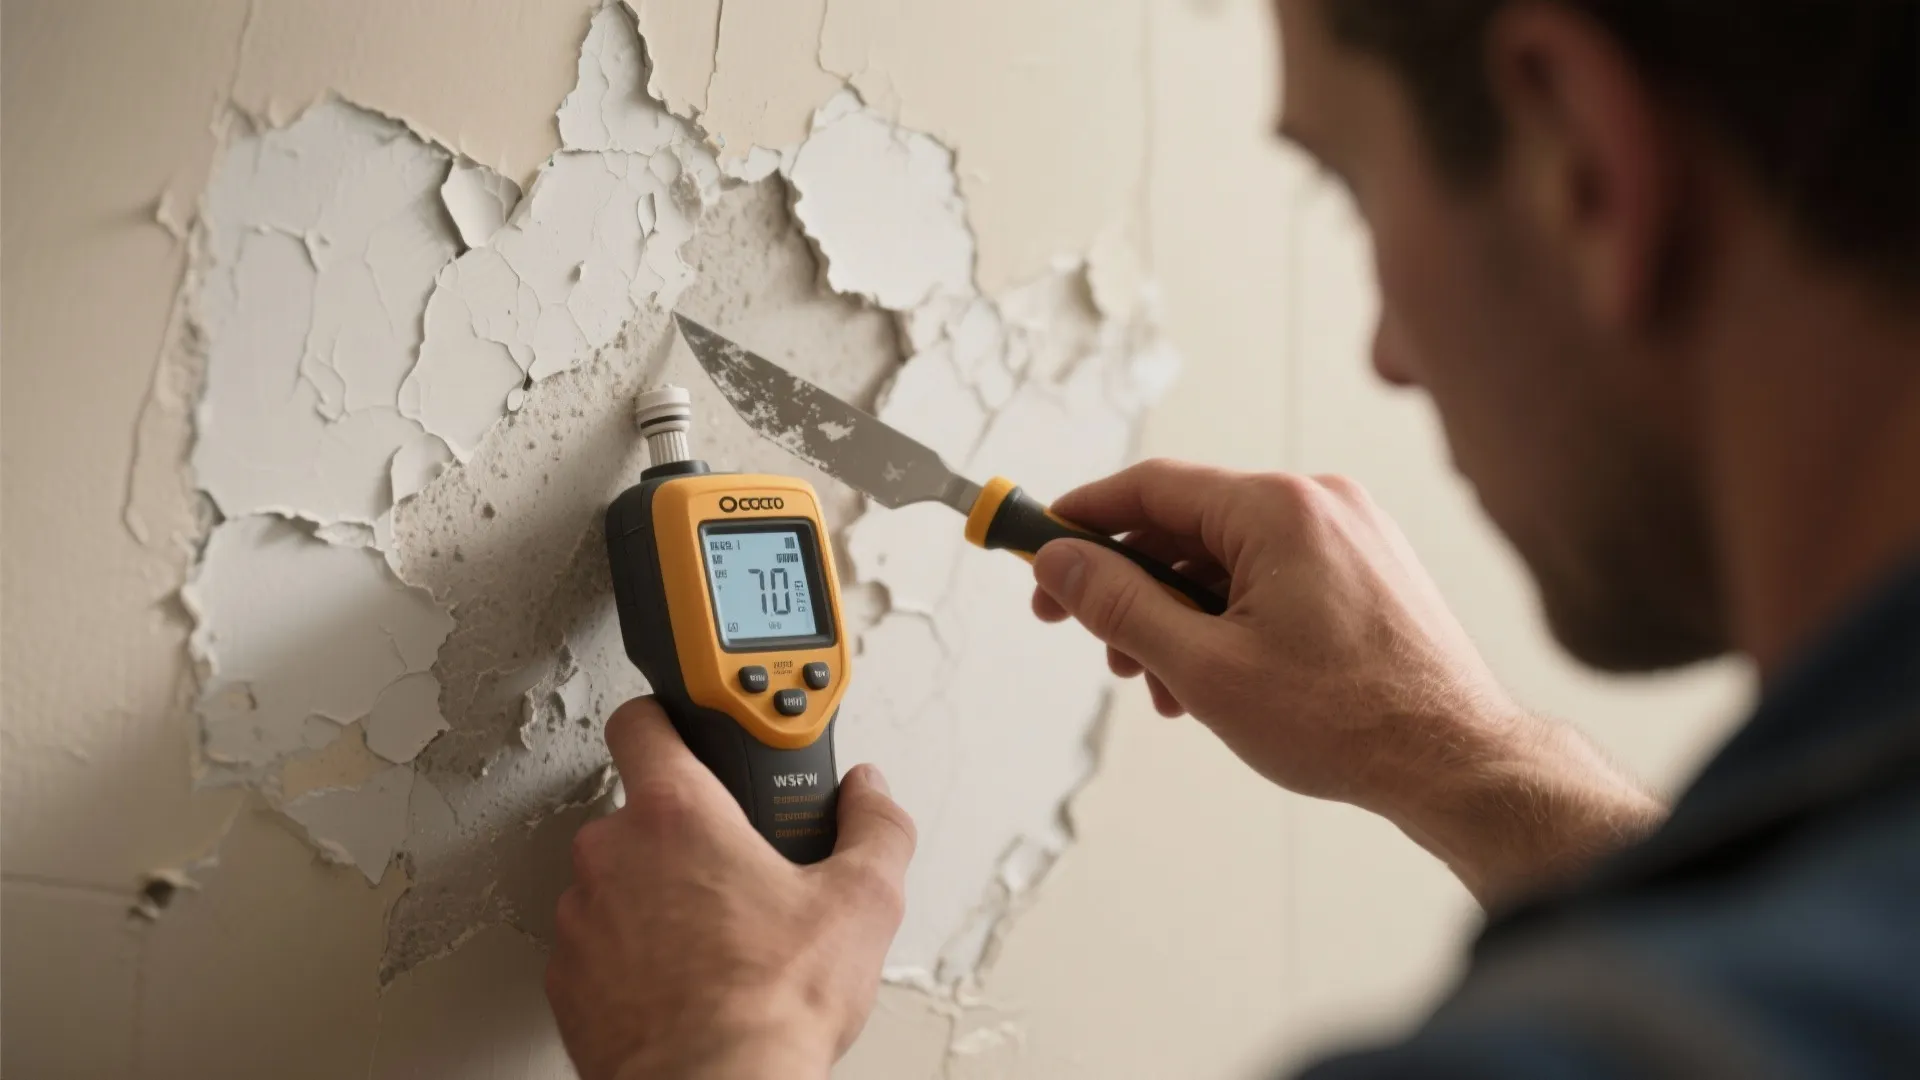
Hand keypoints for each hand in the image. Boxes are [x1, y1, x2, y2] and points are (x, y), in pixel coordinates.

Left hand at [547, 698, 913, 1079]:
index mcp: (676, 813)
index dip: (668, 718)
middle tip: (739, 869)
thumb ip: (875, 825)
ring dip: (655, 896)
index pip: (643, 722)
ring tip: (715, 936)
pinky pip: (599, 943)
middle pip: (641, 811)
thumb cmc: (770, 1004)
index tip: (691, 730)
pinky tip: (684, 979)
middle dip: (686, 832)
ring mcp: (581, 919)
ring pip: (616, 880)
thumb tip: (872, 795)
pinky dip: (632, 954)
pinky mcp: (568, 981)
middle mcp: (612, 854)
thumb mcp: (863, 901)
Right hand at [1030, 460, 1663, 906]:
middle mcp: (1318, 503)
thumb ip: (1119, 605)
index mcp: (1279, 509)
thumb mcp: (1204, 667)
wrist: (1458, 761)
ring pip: (1228, 558)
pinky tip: (1213, 679)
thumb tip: (1058, 563)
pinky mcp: (1366, 568)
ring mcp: (1350, 534)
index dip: (1081, 519)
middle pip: (1187, 525)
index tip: (1035, 548)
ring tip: (1161, 685)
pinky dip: (1228, 618)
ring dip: (1178, 614)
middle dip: (1131, 586)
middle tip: (1090, 638)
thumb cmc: (1349, 721)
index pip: (1150, 488)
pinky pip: (1272, 576)